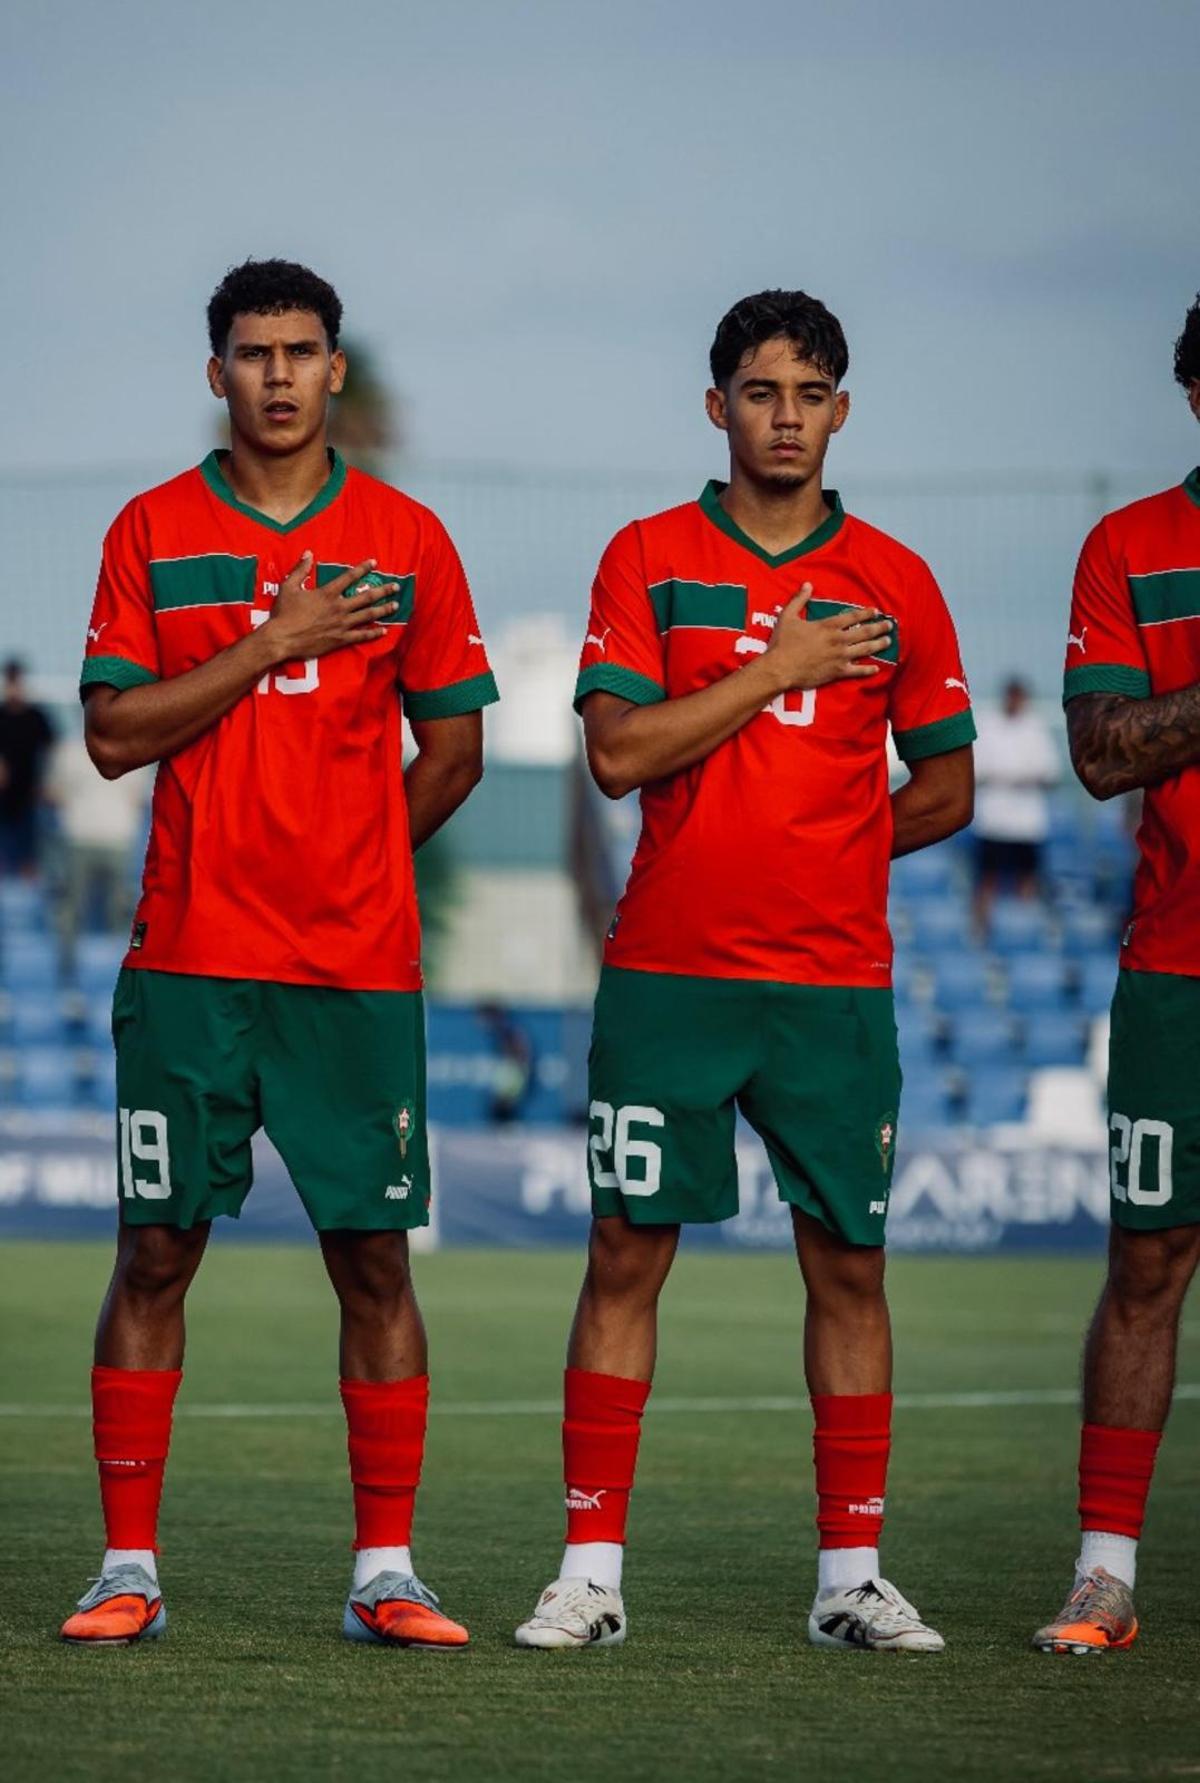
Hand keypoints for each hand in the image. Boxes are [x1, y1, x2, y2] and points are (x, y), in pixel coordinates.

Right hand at [256, 553, 398, 666]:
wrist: (281, 639)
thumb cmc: (283, 613)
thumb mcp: (288, 586)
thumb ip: (300, 569)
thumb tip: (308, 553)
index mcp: (327, 593)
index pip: (349, 577)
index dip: (363, 568)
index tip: (374, 563)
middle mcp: (338, 608)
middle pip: (366, 597)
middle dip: (383, 591)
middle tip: (396, 587)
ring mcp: (341, 624)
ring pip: (368, 615)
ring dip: (383, 609)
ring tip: (395, 605)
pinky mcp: (340, 640)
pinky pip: (361, 636)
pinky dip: (374, 633)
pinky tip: (384, 631)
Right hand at [762, 585, 892, 692]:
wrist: (780, 668)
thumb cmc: (782, 643)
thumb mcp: (787, 616)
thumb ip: (799, 599)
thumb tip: (807, 585)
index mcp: (828, 626)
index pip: (852, 616)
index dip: (866, 613)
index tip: (876, 611)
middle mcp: (838, 640)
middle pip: (864, 632)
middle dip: (879, 628)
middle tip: (889, 626)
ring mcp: (840, 656)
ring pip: (865, 649)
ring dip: (878, 645)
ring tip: (888, 641)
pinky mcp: (837, 672)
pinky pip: (857, 671)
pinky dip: (867, 670)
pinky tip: (876, 669)